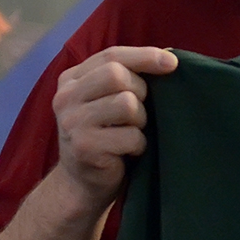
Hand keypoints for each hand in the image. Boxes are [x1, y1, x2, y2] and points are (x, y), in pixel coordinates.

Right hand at [51, 46, 178, 211]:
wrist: (80, 185)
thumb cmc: (104, 137)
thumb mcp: (107, 100)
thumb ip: (127, 77)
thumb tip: (169, 55)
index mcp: (71, 79)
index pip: (110, 55)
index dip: (144, 56)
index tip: (172, 62)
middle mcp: (66, 97)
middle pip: (116, 74)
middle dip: (140, 91)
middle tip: (139, 112)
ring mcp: (72, 122)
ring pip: (126, 104)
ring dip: (140, 120)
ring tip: (132, 132)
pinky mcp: (84, 147)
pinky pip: (130, 136)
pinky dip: (138, 144)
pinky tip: (129, 151)